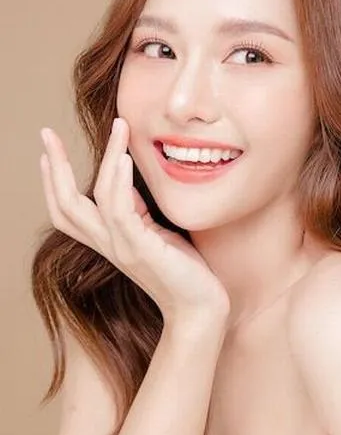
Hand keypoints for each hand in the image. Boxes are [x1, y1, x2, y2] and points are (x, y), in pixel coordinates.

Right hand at [39, 117, 230, 326]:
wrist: (201, 308)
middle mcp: (107, 245)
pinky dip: (119, 180)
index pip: (66, 212)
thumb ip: (136, 211)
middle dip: (53, 167)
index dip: (51, 183)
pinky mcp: (140, 248)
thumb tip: (124, 181)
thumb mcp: (155, 234)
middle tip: (45, 133)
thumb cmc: (184, 271)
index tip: (46, 153)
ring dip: (107, 156)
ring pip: (94, 197)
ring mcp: (121, 247)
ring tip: (119, 125)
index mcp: (107, 242)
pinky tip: (125, 157)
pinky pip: (120, 209)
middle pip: (64, 205)